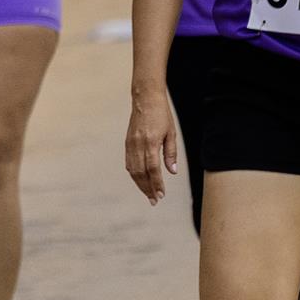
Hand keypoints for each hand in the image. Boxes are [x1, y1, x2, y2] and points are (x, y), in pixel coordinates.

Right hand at [124, 89, 177, 204]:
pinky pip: (129, 162)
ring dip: (140, 184)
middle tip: (154, 200)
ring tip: (148, 194)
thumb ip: (171, 153)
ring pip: (133, 170)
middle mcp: (138, 144)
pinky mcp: (127, 142)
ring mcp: (130, 144)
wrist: (145, 99)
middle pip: (141, 173)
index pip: (153, 169)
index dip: (156, 184)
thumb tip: (172, 172)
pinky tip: (139, 180)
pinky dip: (134, 174)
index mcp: (151, 142)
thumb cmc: (162, 114)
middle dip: (147, 188)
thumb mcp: (171, 133)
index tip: (161, 195)